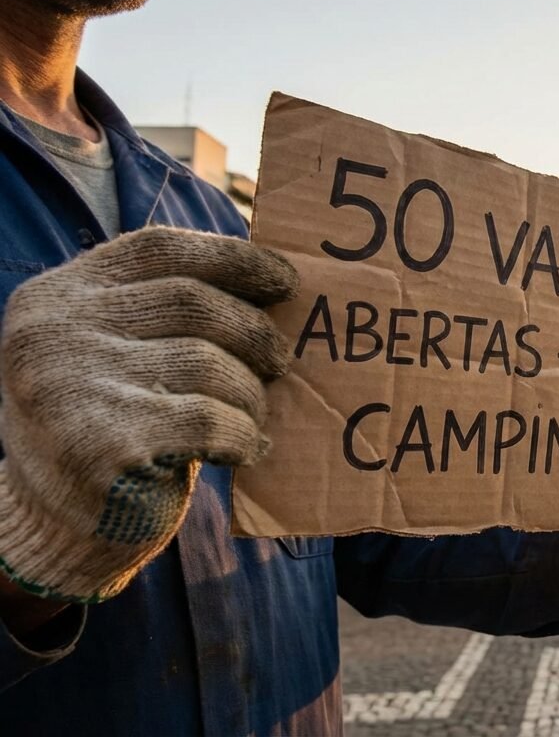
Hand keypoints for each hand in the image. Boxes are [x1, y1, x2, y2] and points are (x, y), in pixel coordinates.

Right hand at [0, 227, 297, 602]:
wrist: (54, 528)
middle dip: (254, 333)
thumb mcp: (112, 353)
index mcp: (56, 297)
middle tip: (280, 362)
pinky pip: (210, 420)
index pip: (160, 249)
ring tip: (253, 416)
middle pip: (193, 302)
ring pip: (209, 363)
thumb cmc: (109, 427)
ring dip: (250, 393)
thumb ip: (162, 315)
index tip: (286, 281)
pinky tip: (243, 449)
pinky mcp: (103, 446)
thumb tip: (274, 288)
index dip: (234, 259)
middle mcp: (52, 334)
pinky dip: (242, 434)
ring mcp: (72, 389)